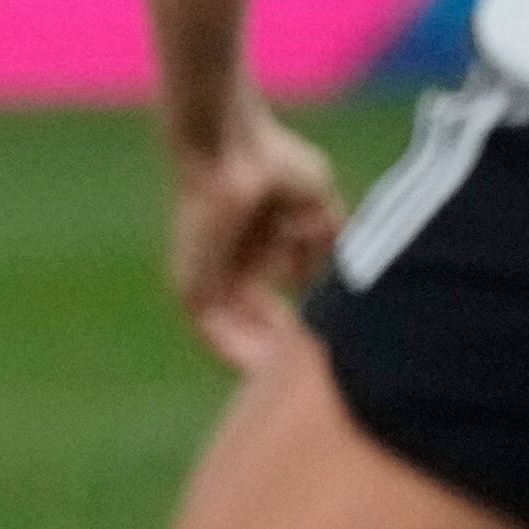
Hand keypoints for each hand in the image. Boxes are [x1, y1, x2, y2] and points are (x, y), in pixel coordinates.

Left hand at [167, 93, 343, 369]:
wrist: (234, 149)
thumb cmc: (277, 166)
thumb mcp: (318, 210)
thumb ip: (323, 247)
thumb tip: (321, 286)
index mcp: (256, 249)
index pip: (279, 303)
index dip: (308, 328)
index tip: (337, 345)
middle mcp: (231, 268)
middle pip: (259, 325)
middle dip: (289, 350)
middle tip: (323, 374)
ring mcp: (208, 278)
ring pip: (239, 335)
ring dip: (270, 359)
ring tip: (304, 379)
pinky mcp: (191, 284)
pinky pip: (215, 335)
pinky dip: (241, 355)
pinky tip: (272, 372)